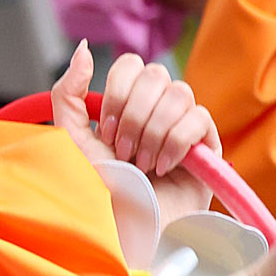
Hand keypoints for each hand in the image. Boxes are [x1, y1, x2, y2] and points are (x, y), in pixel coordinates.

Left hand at [52, 41, 218, 221]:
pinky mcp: (207, 142)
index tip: (104, 131)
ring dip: (152, 133)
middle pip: (156, 74)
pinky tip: (162, 168)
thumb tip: (82, 49)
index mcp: (127, 102)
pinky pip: (198, 118)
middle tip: (123, 152)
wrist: (125, 227)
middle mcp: (156, 107)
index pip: (130, 64)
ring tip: (141, 165)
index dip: (116, 94)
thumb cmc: (98, 189)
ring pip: (179, 93)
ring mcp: (184, 123)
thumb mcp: (71, 140)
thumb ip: (68, 94)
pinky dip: (174, 145)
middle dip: (132, 116)